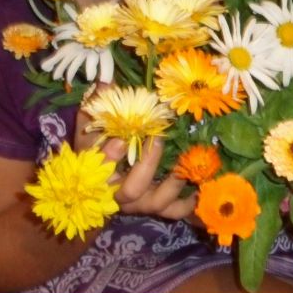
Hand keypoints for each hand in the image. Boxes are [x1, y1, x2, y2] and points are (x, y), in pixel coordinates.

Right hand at [74, 110, 194, 219]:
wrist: (98, 186)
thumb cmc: (95, 150)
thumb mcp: (91, 129)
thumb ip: (96, 106)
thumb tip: (105, 81)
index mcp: (97, 173)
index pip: (100, 166)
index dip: (110, 154)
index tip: (122, 137)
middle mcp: (117, 194)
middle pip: (133, 189)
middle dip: (148, 163)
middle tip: (158, 139)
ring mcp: (139, 204)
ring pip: (158, 202)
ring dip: (175, 181)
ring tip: (187, 160)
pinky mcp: (156, 208)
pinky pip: (174, 212)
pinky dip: (189, 202)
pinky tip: (200, 185)